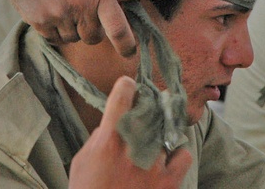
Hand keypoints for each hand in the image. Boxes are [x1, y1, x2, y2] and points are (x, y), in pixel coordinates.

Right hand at [0, 0, 145, 56]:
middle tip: (80, 7)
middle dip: (91, 28)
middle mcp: (79, 6)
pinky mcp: (38, 22)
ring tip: (60, 2)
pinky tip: (48, 7)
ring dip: (70, 29)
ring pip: (73, 39)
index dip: (127, 44)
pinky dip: (54, 29)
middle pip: (94, 37)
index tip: (131, 52)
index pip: (118, 27)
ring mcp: (58, 16)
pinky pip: (54, 39)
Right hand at [69, 76, 191, 188]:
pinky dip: (177, 156)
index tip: (129, 86)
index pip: (122, 97)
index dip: (126, 87)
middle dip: (146, 109)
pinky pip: (182, 155)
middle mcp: (133, 148)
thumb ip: (98, 139)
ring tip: (149, 148)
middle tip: (143, 115)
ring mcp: (153, 165)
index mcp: (108, 141)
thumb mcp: (82, 162)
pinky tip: (168, 160)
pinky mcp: (167, 183)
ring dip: (158, 136)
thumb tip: (111, 125)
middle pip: (149, 110)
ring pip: (165, 132)